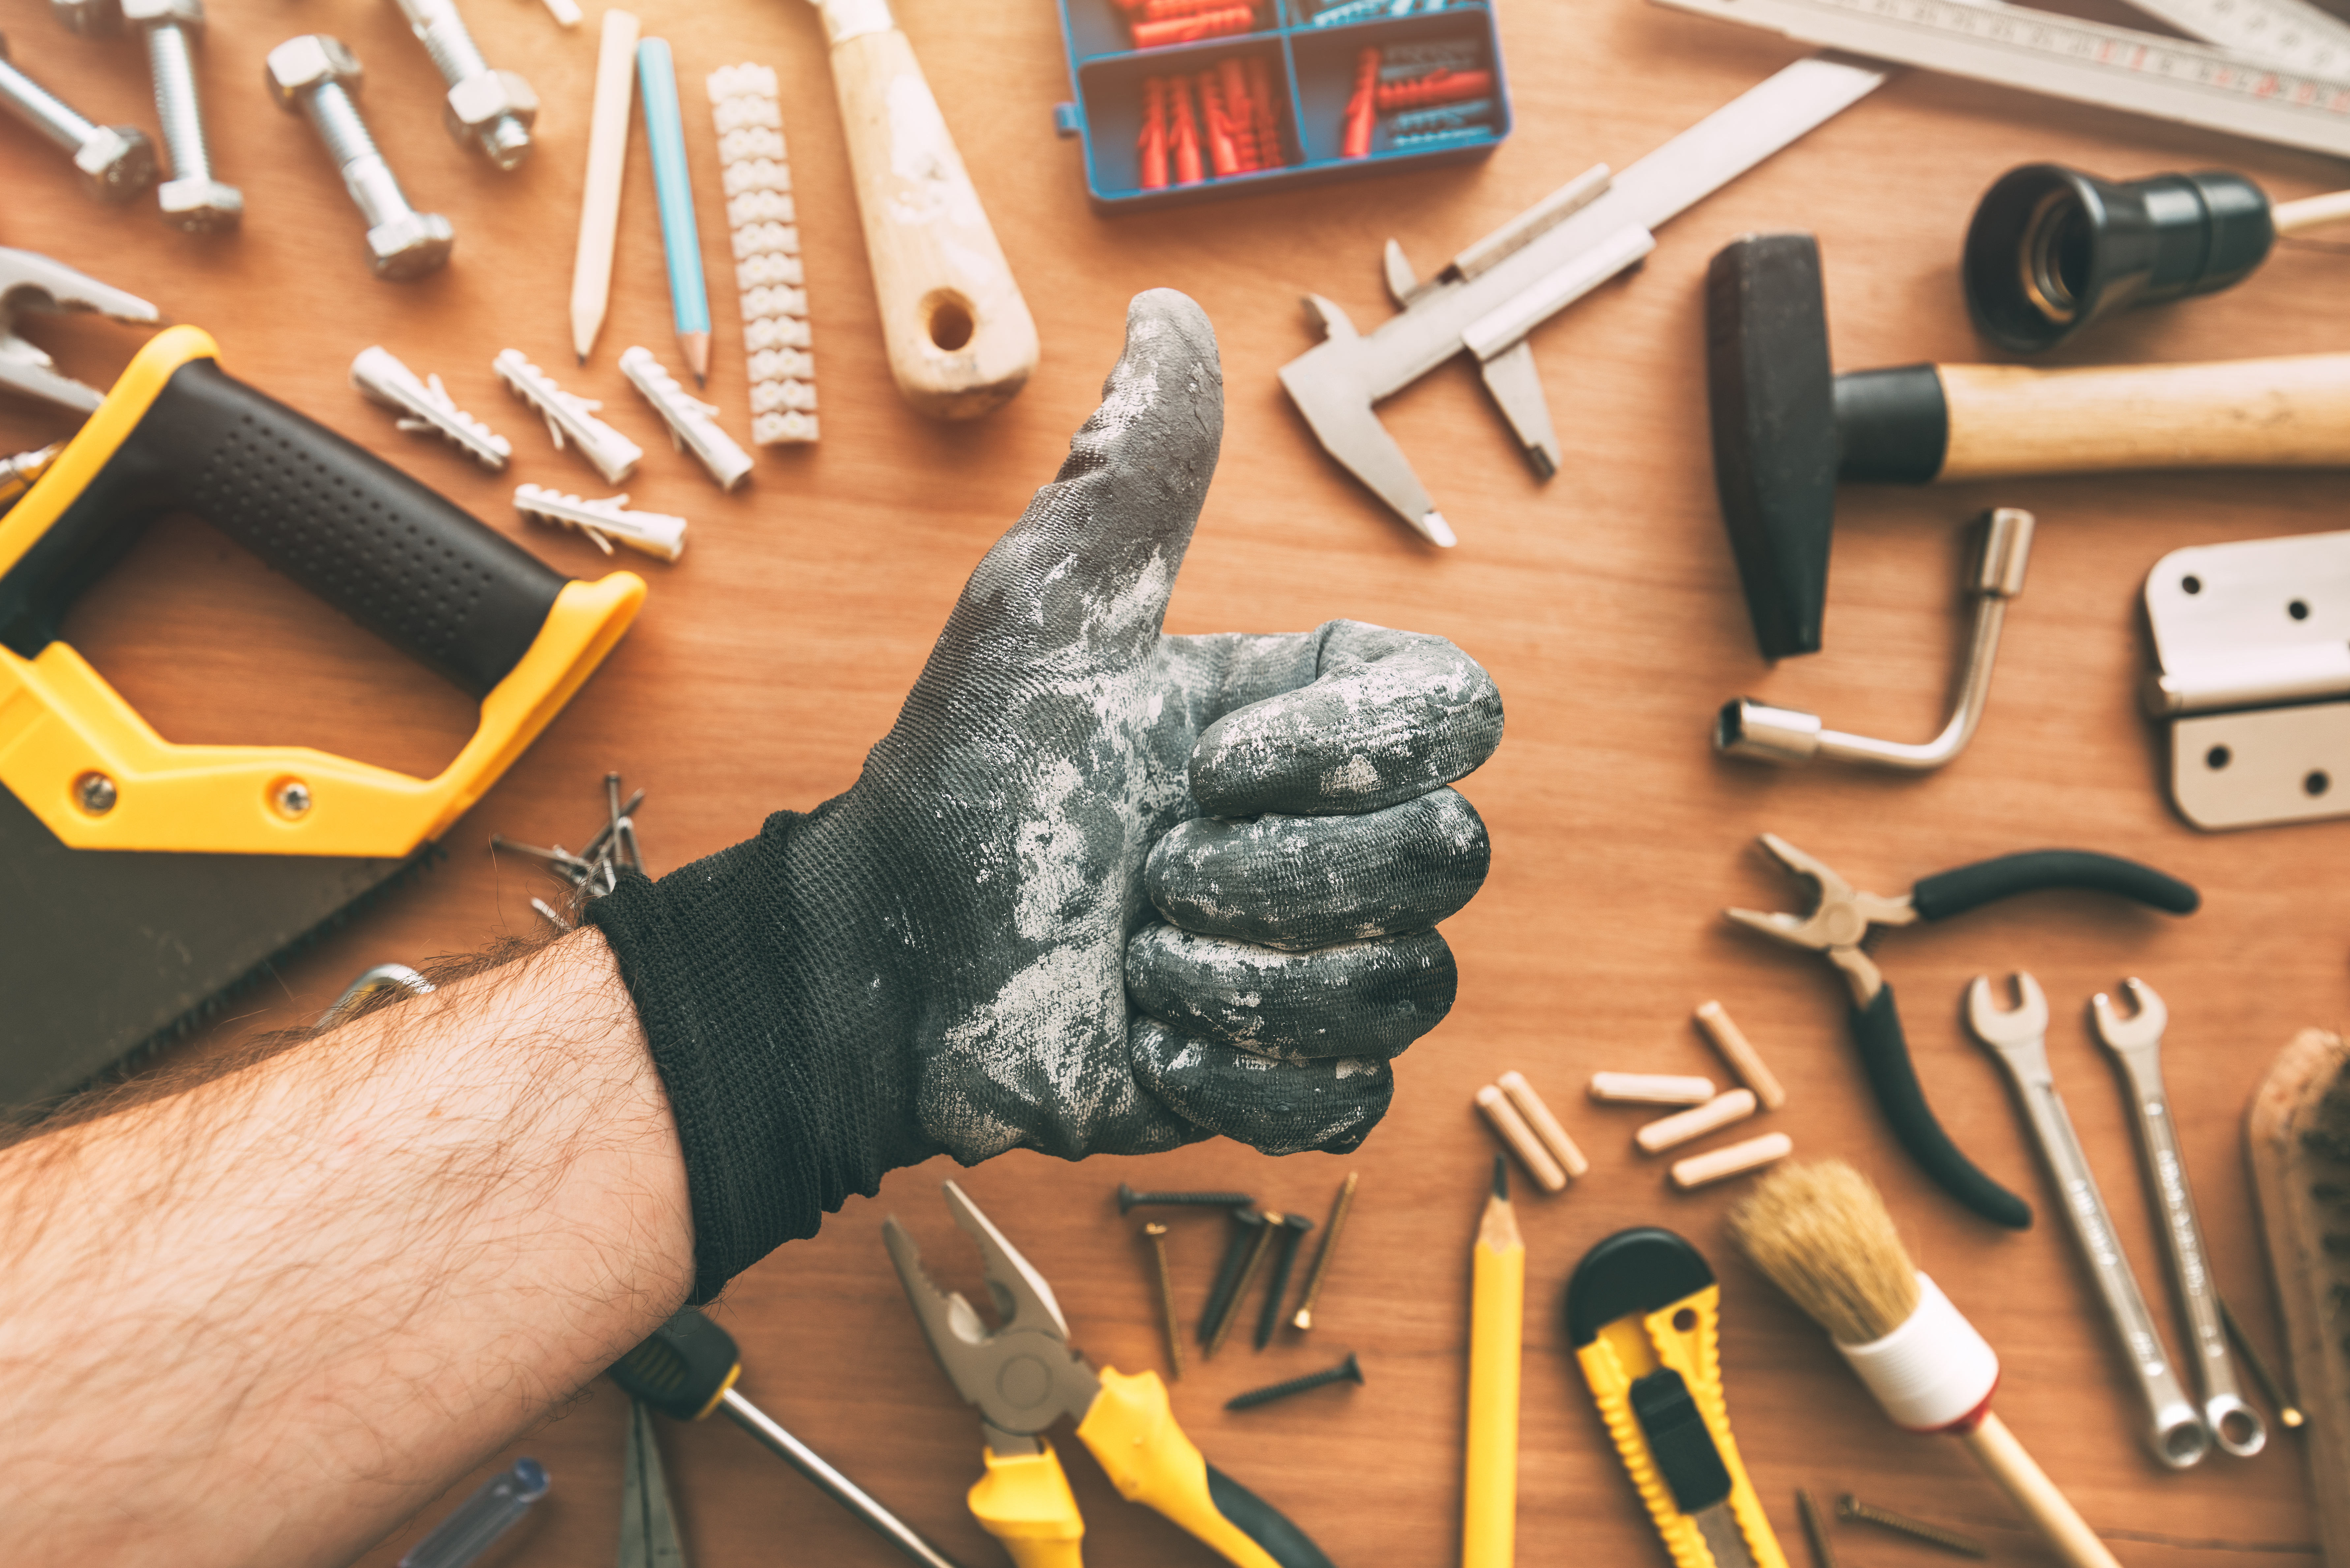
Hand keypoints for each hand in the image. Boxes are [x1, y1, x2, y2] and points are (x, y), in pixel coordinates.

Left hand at [590, 290, 1500, 1292]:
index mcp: (1309, 724)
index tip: (1205, 760)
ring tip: (1133, 952)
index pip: (1457, 714)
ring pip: (1409, 983)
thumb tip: (1170, 314)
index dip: (1346, 746)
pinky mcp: (1290, 1077)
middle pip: (1448, 857)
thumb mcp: (1045, 612)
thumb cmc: (968, 775)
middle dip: (1278, 876)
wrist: (895, 955)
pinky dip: (1238, 1072)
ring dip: (1242, 976)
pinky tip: (1148, 1035)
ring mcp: (1323, 964)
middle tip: (1150, 869)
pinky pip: (1349, 1096)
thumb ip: (1130, 475)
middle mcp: (1339, 837)